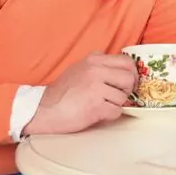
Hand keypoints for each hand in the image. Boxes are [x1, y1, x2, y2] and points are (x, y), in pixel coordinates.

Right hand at [23, 53, 138, 135]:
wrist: (43, 110)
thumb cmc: (62, 92)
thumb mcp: (79, 68)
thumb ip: (99, 65)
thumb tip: (123, 68)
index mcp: (94, 59)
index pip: (127, 62)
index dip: (132, 74)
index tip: (128, 83)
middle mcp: (96, 71)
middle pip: (129, 78)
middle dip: (128, 90)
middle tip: (118, 96)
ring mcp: (96, 88)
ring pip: (124, 97)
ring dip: (116, 104)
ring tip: (101, 105)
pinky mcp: (96, 105)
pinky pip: (117, 111)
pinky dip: (110, 115)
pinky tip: (98, 113)